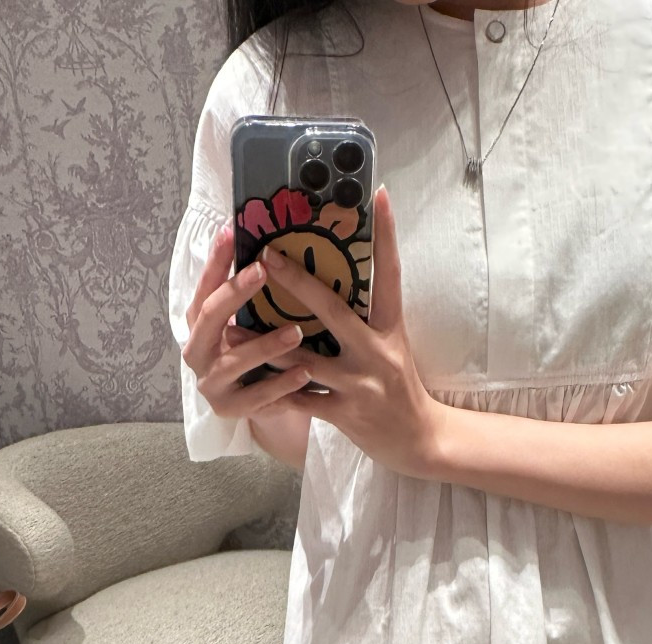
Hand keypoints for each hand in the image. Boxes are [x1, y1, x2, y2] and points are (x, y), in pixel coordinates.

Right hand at [181, 221, 315, 418]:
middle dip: (235, 293)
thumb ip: (251, 293)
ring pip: (234, 361)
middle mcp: (197, 352)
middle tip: (261, 270)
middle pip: (210, 317)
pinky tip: (306, 373)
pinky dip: (283, 385)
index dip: (215, 261)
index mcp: (199, 324)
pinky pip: (258, 398)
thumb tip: (270, 238)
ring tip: (296, 332)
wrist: (259, 406)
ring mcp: (212, 384)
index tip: (231, 233)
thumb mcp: (251, 322)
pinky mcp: (231, 410)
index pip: (204, 286)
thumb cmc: (257, 353)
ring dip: (265, 345)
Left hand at [255, 184, 449, 480]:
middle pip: (332, 309)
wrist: (419, 440)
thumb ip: (367, 316)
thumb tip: (342, 275)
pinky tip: (249, 376)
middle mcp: (376, 351)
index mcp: (391, 327)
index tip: (379, 195)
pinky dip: (276, 389)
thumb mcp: (393, 344)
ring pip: (303, 358)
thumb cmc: (400, 386)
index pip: (390, 273)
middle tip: (266, 254)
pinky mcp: (344, 414)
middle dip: (297, 281)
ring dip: (265, 342)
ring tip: (232, 325)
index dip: (386, 234)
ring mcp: (359, 384)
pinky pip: (300, 399)